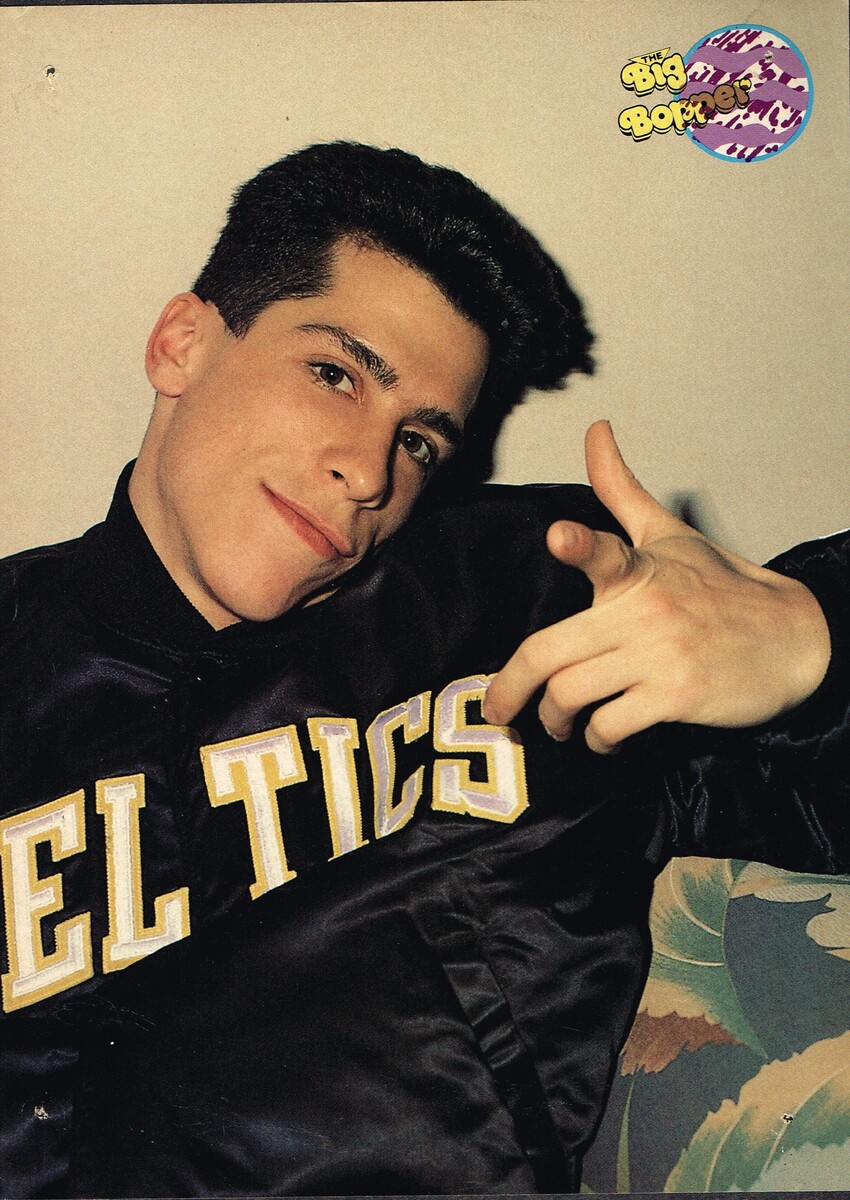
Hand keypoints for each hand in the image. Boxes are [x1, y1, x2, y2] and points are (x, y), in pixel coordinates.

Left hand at [482, 421, 830, 752]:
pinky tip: (603, 736)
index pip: (606, 552)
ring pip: (573, 694)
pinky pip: (613, 724)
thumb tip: (596, 429)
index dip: (579, 544)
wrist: (795, 638)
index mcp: (640, 570)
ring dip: (555, 718)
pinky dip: (599, 738)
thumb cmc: (722, 588)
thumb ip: (620, 489)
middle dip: (511, 688)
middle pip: (551, 652)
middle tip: (499, 709)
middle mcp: (646, 611)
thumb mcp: (671, 533)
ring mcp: (661, 656)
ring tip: (557, 723)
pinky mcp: (678, 696)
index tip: (559, 537)